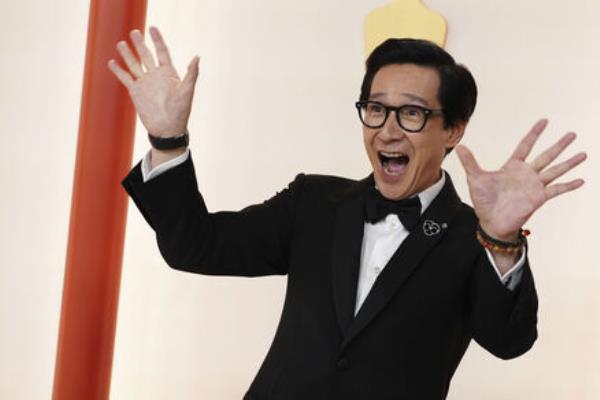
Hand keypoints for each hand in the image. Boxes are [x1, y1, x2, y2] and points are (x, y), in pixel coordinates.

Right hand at [107, 26, 199, 136]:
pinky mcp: (136, 92)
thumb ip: (191, 74)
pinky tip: (112, 62)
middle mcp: (156, 76)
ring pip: (134, 64)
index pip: (162, 52)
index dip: (157, 39)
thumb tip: (197, 57)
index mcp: (168, 73)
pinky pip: (126, 78)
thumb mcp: (187, 92)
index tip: (152, 28)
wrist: (167, 129)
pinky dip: (119, 70)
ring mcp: (145, 83)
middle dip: (140, 43)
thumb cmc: (180, 112)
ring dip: (127, 54)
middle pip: (146, 55)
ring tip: (121, 43)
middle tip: (134, 32)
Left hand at [455, 119, 586, 240]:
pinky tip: (581, 180)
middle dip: (559, 145)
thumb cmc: (483, 201)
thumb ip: (470, 162)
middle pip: (546, 155)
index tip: (545, 120)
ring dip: (569, 162)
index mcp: (512, 167)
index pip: (526, 145)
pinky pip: (556, 190)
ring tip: (583, 153)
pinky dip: (568, 186)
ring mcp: (534, 186)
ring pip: (555, 170)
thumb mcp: (475, 178)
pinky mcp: (539, 198)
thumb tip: (458, 146)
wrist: (491, 222)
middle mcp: (526, 174)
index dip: (534, 133)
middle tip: (572, 133)